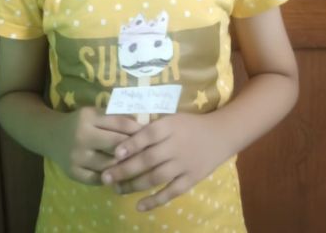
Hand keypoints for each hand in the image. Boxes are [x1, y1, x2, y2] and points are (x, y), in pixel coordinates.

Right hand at [53, 106, 142, 185]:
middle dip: (134, 149)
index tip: (150, 134)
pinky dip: (111, 178)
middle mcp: (82, 136)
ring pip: (110, 165)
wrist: (50, 135)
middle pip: (116, 145)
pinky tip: (121, 176)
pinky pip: (98, 179)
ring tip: (138, 166)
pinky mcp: (73, 173)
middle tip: (149, 152)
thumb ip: (115, 118)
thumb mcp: (94, 113)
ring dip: (125, 166)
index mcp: (89, 117)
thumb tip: (144, 123)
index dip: (137, 129)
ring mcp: (77, 156)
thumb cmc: (78, 122)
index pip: (120, 123)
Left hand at [100, 112, 231, 211]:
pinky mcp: (192, 179)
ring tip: (117, 189)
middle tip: (106, 177)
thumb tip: (123, 138)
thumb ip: (151, 129)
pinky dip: (155, 200)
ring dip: (134, 185)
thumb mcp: (171, 119)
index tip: (114, 154)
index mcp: (169, 127)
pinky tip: (139, 206)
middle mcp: (176, 145)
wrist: (220, 134)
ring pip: (156, 177)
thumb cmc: (189, 125)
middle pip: (148, 159)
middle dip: (125, 169)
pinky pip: (172, 192)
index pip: (147, 135)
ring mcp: (184, 164)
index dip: (131, 145)